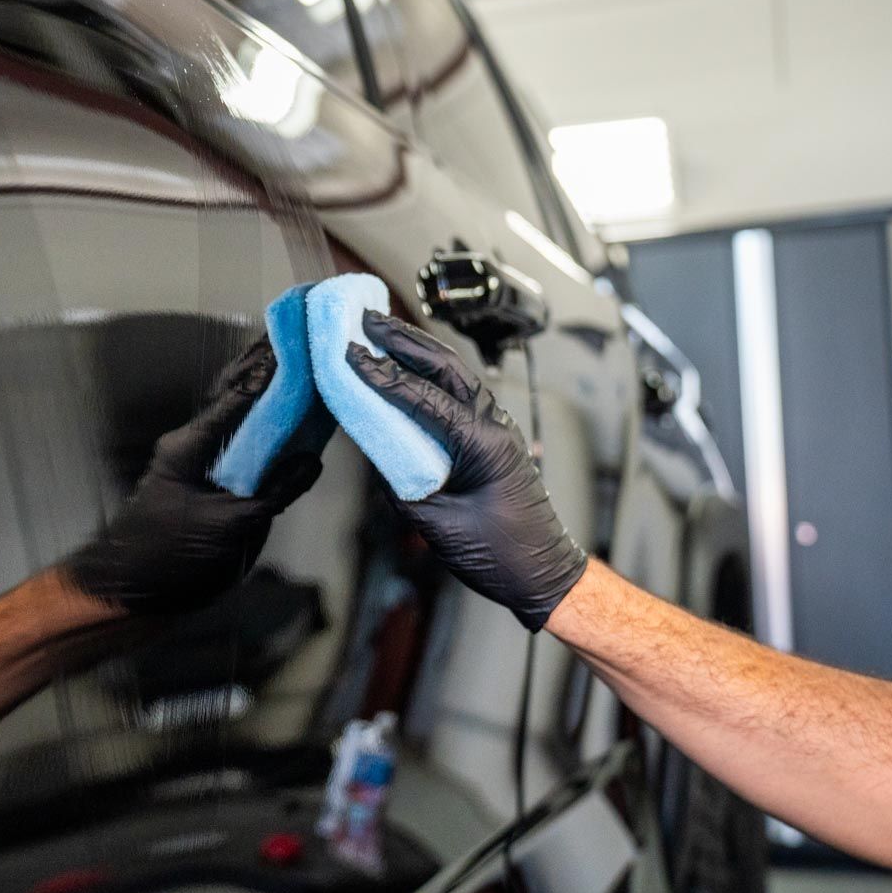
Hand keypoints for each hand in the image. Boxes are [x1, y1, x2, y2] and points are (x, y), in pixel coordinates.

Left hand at [65, 339, 327, 613]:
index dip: (269, 371)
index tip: (297, 345)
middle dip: (263, 368)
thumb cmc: (170, 557)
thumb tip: (311, 461)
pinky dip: (263, 429)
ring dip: (263, 394)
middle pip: (234, 397)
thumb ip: (275, 491)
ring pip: (236, 419)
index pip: (238, 397)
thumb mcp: (232, 526)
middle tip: (296, 337)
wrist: (132, 592)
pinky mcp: (205, 483)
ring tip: (295, 365)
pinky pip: (239, 447)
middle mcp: (194, 445)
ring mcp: (197, 463)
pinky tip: (285, 419)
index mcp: (192, 445)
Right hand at [345, 311, 585, 630]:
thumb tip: (377, 451)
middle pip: (445, 366)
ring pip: (454, 373)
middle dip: (403, 340)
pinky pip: (458, 395)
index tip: (350, 354)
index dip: (382, 375)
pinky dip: (429, 375)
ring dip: (417, 350)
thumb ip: (402, 482)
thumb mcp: (436, 524)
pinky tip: (408, 368)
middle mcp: (494, 425)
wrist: (542, 573)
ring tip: (382, 331)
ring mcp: (497, 427)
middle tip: (364, 319)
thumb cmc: (500, 555)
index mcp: (484, 443)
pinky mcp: (492, 437)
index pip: (424, 397)